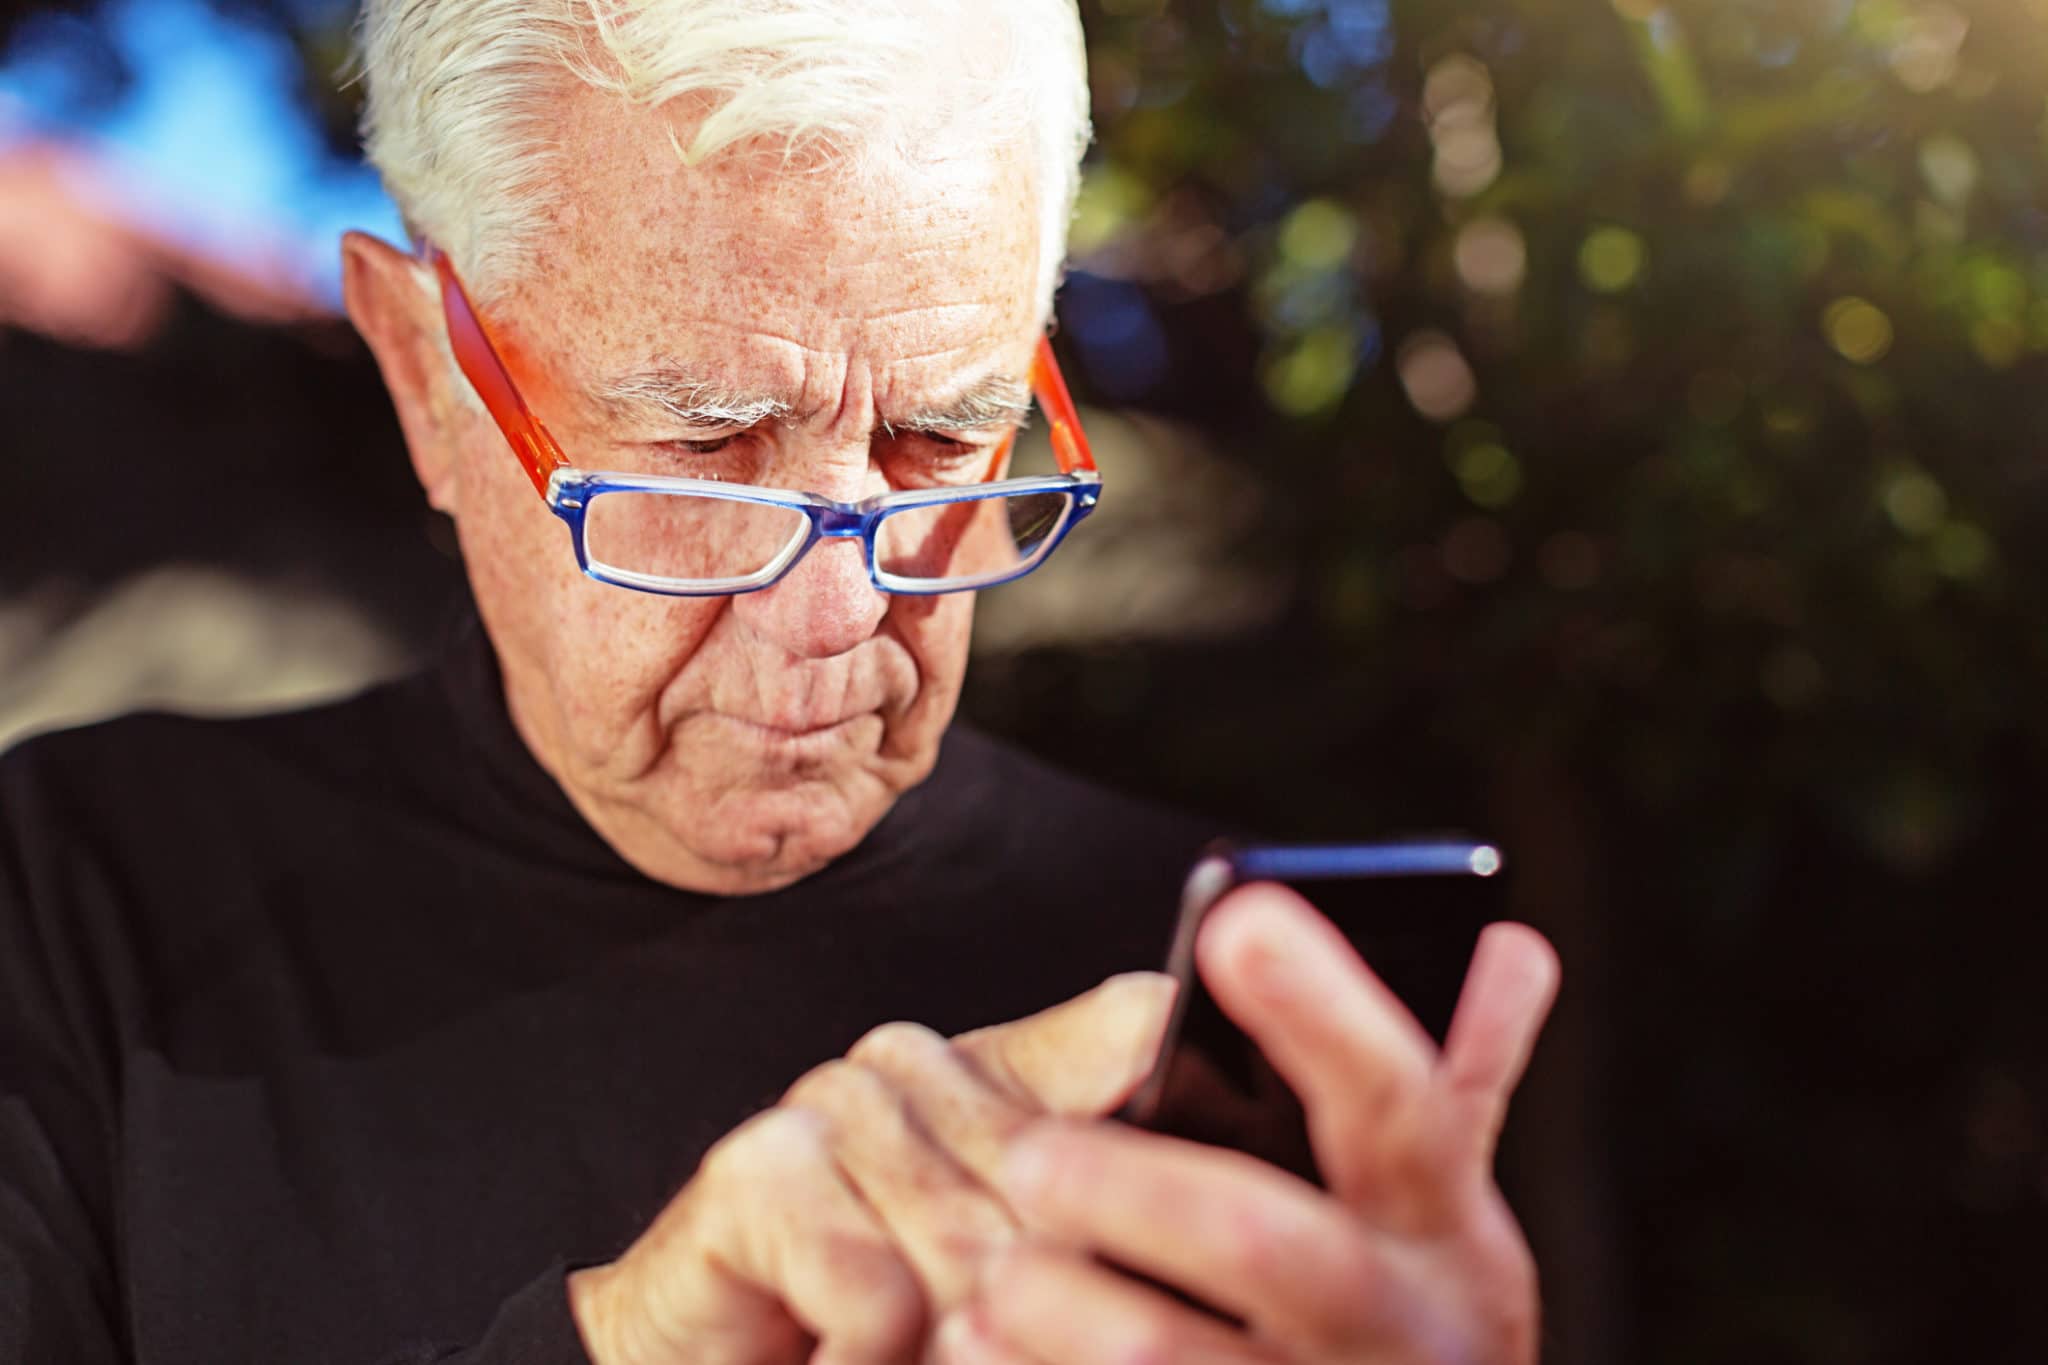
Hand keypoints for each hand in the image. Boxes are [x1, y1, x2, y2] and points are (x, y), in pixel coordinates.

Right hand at [568, 971, 1177, 1364]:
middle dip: (1030, 1321)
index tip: (1223, 1200)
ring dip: (947, 1352)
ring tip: (911, 1353)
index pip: (1127, 1055)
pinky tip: (835, 1357)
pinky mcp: (758, 1168)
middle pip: (1050, 1208)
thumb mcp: (991, 1262)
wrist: (702, 1359)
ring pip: (968, 1260)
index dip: (1153, 1162)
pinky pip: (880, 1295)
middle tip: (980, 1344)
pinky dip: (866, 1362)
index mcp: (987, 1069)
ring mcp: (831, 1103)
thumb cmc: (856, 1320)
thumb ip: (1080, 1159)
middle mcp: (909, 1062)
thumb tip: (1153, 1009)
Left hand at [937, 886, 1560, 1364]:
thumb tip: (1507, 944)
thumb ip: (1461, 1080)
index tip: (1239, 919)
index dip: (1324, 1011)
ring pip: (1167, 1359)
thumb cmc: (1406, 1327)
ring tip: (993, 1273)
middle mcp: (1402, 1332)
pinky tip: (973, 1339)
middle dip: (1137, 1188)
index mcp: (1448, 1236)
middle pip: (1266, 1240)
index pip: (1401, 1104)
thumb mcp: (1445, 1218)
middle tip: (1028, 1157)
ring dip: (1060, 1305)